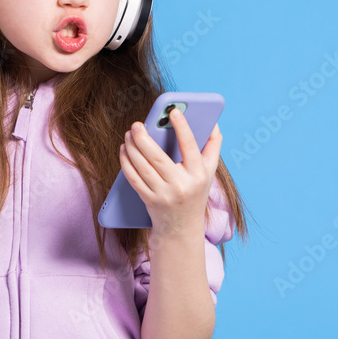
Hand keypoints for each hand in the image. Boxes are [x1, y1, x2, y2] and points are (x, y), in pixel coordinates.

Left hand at [119, 108, 222, 238]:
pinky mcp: (149, 200)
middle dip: (144, 139)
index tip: (173, 111)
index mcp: (199, 174)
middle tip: (136, 124)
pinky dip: (126, 163)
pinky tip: (124, 150)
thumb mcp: (209, 171)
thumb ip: (213, 145)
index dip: (182, 128)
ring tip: (129, 134)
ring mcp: (164, 194)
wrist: (182, 227)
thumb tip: (213, 122)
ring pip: (143, 168)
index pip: (191, 147)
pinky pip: (134, 179)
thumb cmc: (195, 191)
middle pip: (158, 158)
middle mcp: (182, 185)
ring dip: (132, 149)